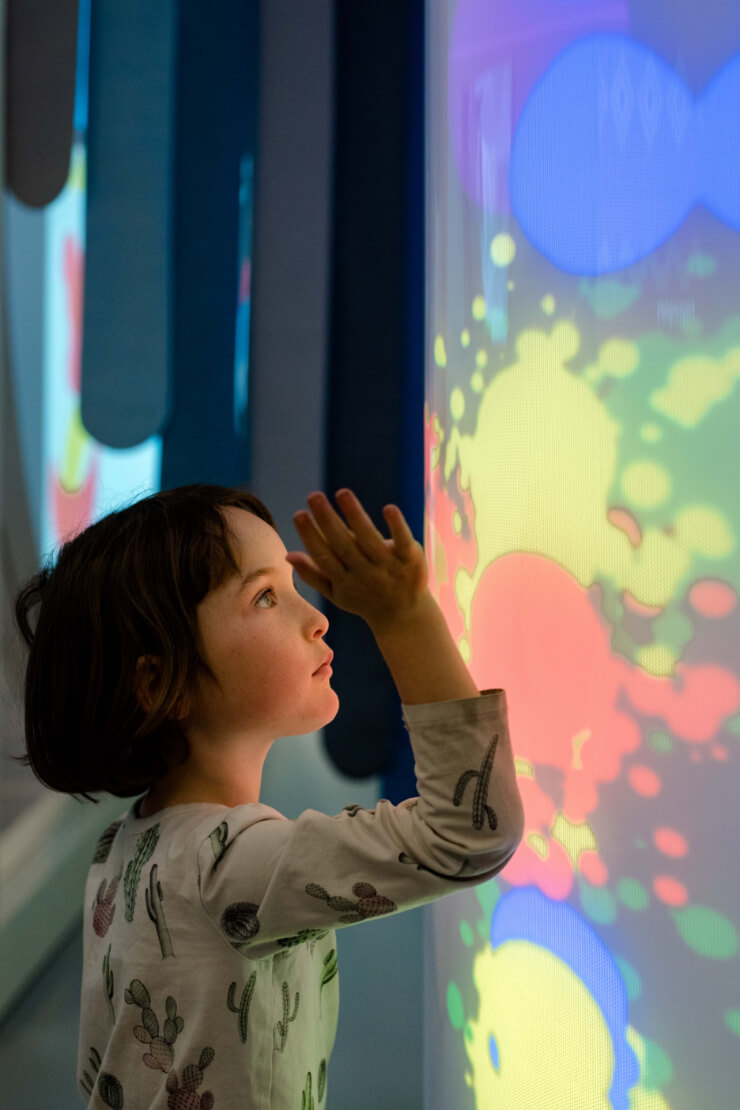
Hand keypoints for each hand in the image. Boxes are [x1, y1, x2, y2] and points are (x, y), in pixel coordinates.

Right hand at [285, 489, 428, 627]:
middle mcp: (365, 575)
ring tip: (342, 493)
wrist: (404, 615)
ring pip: (370, 540)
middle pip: (344, 545)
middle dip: (327, 520)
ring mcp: (389, 567)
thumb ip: (313, 574)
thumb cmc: (364, 599)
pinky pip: (403, 541)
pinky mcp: (411, 560)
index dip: (310, 536)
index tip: (298, 514)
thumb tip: (288, 555)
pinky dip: (397, 526)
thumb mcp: (337, 592)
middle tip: (313, 495)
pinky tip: (388, 508)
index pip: (324, 557)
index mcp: (344, 581)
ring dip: (355, 515)